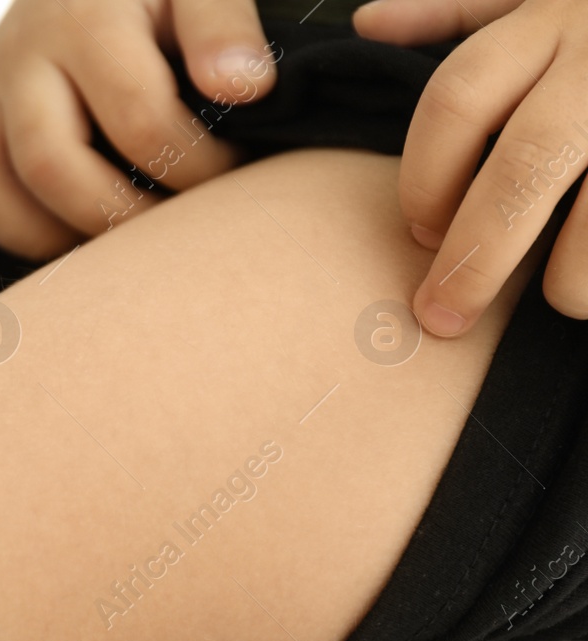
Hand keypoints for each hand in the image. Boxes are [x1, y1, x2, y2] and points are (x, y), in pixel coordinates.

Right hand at [0, 0, 277, 259]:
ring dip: (53, 232)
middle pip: (49, 162)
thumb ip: (221, 24)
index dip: (191, 164)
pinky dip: (7, 225)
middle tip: (168, 223)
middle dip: (118, 213)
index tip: (227, 171)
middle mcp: (20, 51)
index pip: (136, 116)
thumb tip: (244, 87)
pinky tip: (62, 226)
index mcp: (86, 14)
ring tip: (114, 235)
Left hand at [354, 0, 587, 333]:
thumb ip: (465, 7)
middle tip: (444, 314)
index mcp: (552, 11)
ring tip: (563, 302)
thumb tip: (371, 23)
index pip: (457, 100)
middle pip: (525, 165)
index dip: (425, 177)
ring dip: (576, 272)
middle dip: (477, 254)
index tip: (420, 230)